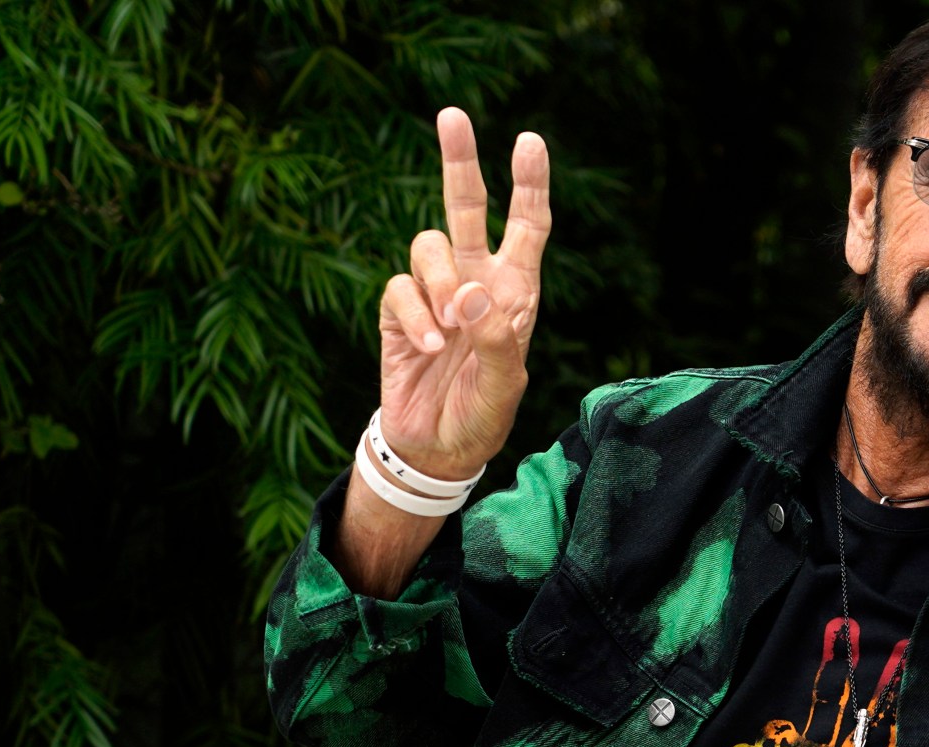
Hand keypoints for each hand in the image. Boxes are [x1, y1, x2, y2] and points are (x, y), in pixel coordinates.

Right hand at [377, 110, 550, 479]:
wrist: (437, 448)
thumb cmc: (483, 415)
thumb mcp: (503, 383)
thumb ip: (494, 338)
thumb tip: (469, 294)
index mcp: (514, 291)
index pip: (526, 226)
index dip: (529, 184)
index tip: (530, 141)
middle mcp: (475, 281)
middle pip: (467, 207)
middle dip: (460, 160)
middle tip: (453, 114)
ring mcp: (435, 293)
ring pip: (428, 245)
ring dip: (439, 280)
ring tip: (447, 328)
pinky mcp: (399, 311)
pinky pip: (399, 288)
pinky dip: (414, 316)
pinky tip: (426, 349)